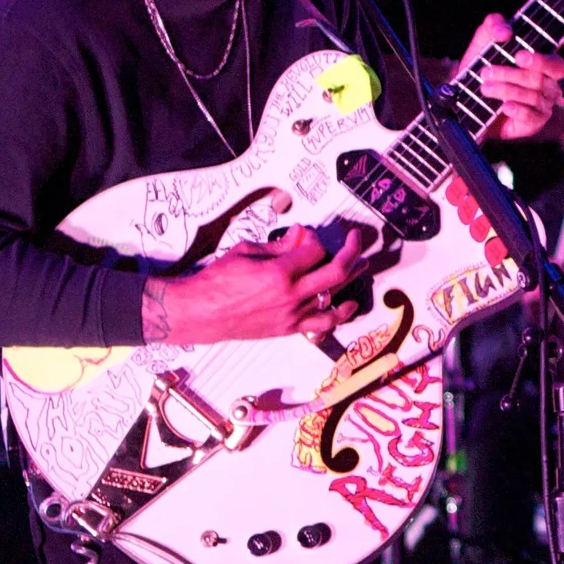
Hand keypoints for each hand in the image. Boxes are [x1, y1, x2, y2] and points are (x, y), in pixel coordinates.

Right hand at [150, 225, 371, 343]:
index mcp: (279, 273)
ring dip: (352, 279)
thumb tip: (300, 234)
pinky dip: (339, 313)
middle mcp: (290, 296)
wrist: (201, 313)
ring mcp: (292, 315)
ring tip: (362, 267)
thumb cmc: (217, 282)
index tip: (308, 235)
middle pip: (336, 271)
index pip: (315, 250)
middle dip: (350, 251)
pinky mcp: (289, 328)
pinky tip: (348, 304)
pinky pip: (324, 323)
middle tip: (355, 240)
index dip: (315, 238)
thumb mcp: (246, 251)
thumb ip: (279, 244)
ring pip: (334, 296)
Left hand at [456, 14, 563, 140]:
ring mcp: (543, 106)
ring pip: (533, 97)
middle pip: (540, 80)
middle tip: (486, 72)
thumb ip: (494, 24)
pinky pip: (532, 118)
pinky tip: (504, 106)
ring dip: (506, 90)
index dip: (540, 61)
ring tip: (484, 88)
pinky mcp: (533, 123)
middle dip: (510, 75)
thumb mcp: (485, 40)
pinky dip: (518, 110)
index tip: (518, 56)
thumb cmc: (484, 64)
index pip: (557, 65)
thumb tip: (505, 31)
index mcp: (544, 65)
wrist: (468, 95)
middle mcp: (548, 86)